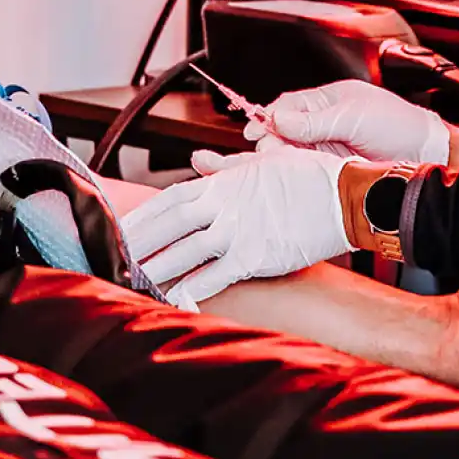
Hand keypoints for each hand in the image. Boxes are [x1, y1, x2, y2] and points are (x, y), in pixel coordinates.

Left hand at [121, 147, 354, 306]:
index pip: (170, 199)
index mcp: (222, 182)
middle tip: (115, 257)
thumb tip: (197, 160)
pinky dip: (195, 289)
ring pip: (186, 253)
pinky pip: (217, 276)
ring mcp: (238, 232)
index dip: (143, 216)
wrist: (343, 197)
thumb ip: (224, 165)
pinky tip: (176, 298)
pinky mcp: (255, 257)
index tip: (121, 228)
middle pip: (169, 226)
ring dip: (158, 268)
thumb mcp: (262, 162)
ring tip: (135, 280)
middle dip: (140, 243)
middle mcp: (224, 206)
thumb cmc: (306, 177)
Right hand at [244, 79, 450, 165]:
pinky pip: (305, 168)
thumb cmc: (397, 124)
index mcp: (327, 101)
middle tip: (266, 149)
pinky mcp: (331, 168)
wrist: (424, 153)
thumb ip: (314, 120)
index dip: (269, 115)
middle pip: (284, 130)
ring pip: (291, 151)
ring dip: (280, 156)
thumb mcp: (353, 116)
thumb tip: (278, 118)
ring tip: (275, 163)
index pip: (288, 105)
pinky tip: (288, 174)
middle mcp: (322, 123)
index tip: (256, 128)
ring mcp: (326, 146)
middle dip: (271, 138)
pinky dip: (294, 171)